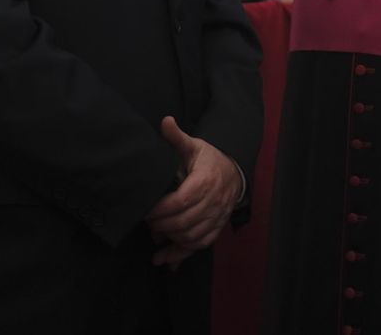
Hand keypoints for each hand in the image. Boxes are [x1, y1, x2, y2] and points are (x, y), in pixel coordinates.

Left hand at [146, 116, 243, 266]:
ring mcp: (217, 216)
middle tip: (147, 224)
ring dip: (171, 241)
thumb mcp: (194, 146)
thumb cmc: (210, 159)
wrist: (235, 171)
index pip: (181, 201)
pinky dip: (183, 253)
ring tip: (155, 237)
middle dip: (162, 226)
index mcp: (205, 181)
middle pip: (184, 222)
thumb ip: (177, 137)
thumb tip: (165, 121)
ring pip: (192, 237)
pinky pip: (201, 245)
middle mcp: (213, 201)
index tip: (145, 211)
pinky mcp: (217, 227)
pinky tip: (166, 259)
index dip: (161, 210)